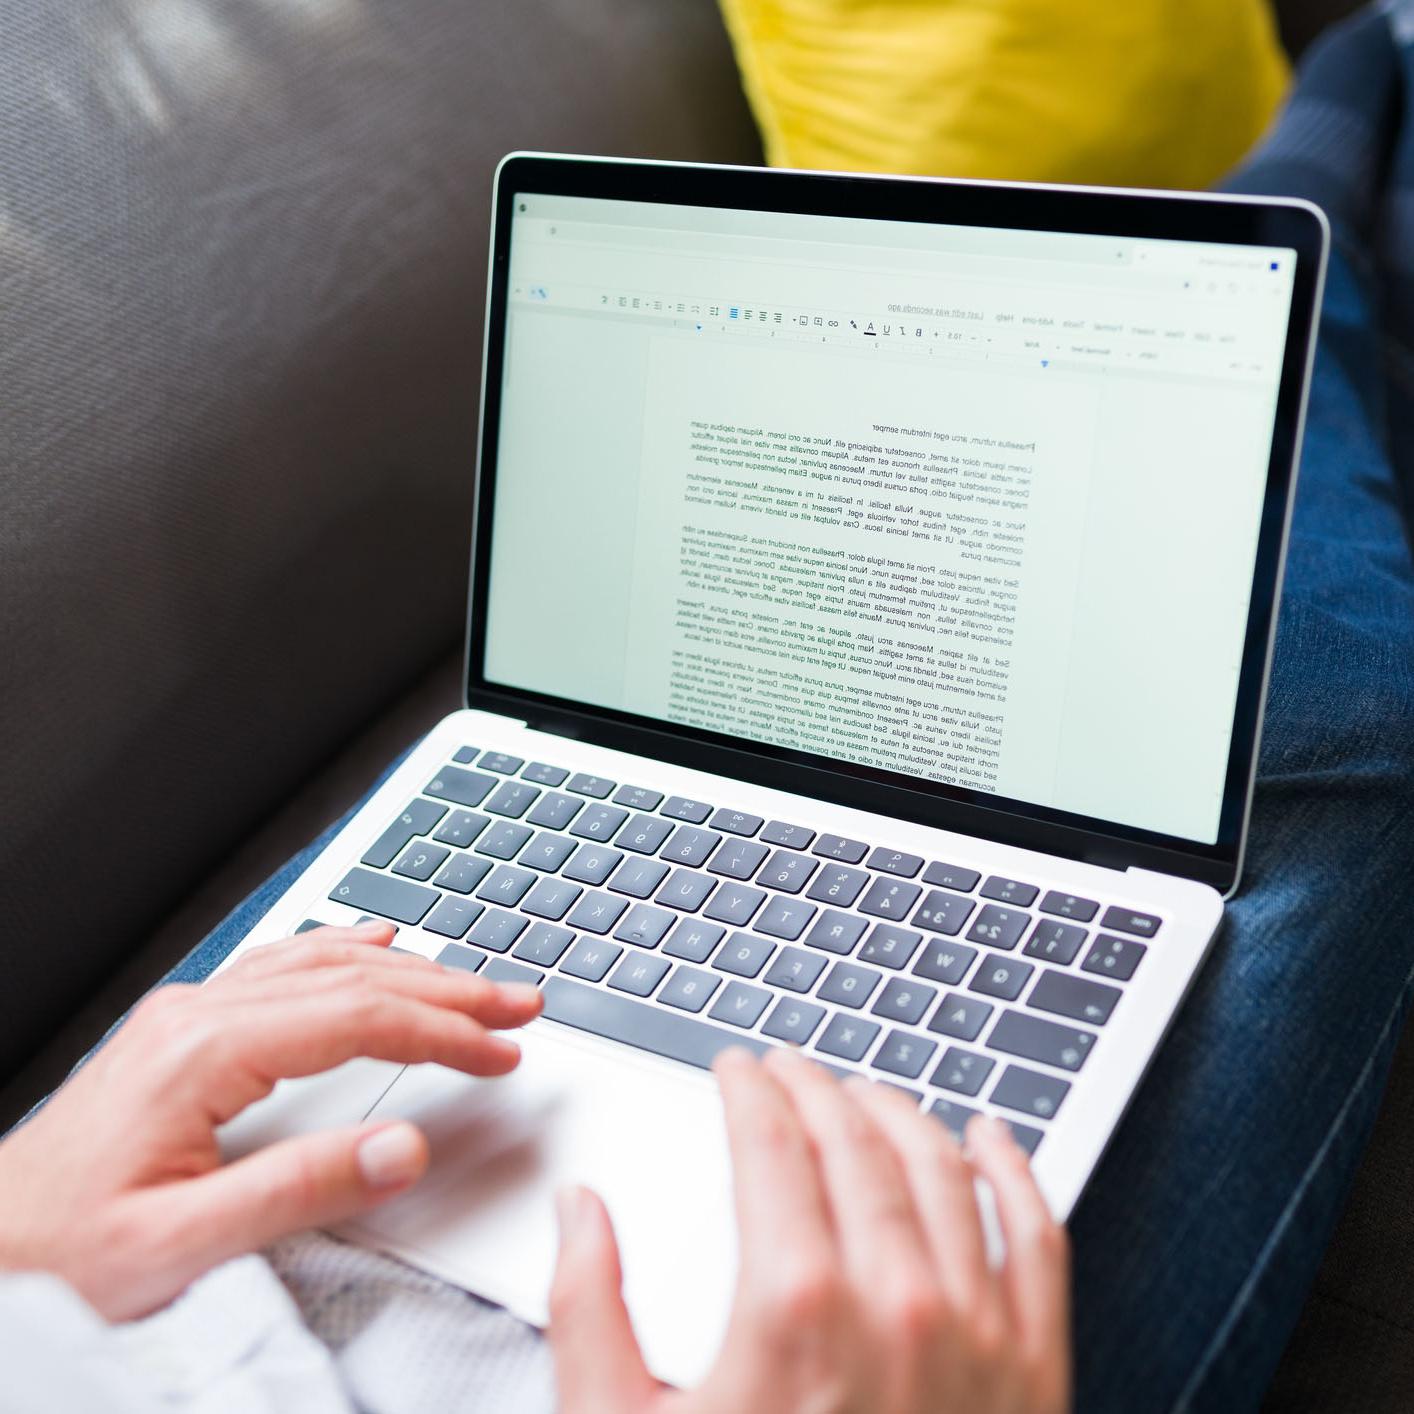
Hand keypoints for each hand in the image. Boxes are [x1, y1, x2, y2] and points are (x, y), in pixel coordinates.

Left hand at [0, 922, 541, 1319]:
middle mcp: (199, 1016)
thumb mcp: (176, 1247)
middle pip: (352, 979)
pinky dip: (344, 951)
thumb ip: (298, 1192)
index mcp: (203, 1055)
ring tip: (472, 981)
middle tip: (518, 1003)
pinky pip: (282, 966)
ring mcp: (189, 1015)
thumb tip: (405, 1148)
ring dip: (408, 970)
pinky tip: (370, 943)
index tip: (502, 1049)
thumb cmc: (60, 1254)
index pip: (357, 1020)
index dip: (442, 1032)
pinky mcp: (183, 1030)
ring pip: (322, 964)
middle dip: (447, 989)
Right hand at [549, 1048, 1069, 1413]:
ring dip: (899, 1110)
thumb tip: (583, 1210)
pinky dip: (1012, 1172)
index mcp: (793, 1304)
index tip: (737, 1069)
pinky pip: (1037, 1235)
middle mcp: (894, 1298)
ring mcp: (975, 1329)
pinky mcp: (1033, 1371)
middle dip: (815, 1085)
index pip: (773, 1141)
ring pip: (942, 1164)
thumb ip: (589, 1308)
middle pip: (855, 1137)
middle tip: (789, 1069)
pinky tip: (990, 1138)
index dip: (750, 1088)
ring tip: (865, 1092)